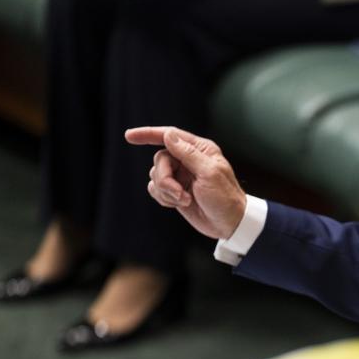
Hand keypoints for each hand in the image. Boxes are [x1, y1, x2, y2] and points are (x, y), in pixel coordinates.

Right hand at [125, 126, 246, 240]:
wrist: (229, 224)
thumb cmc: (226, 198)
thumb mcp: (209, 174)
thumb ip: (188, 154)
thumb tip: (168, 135)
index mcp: (200, 150)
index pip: (169, 136)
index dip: (148, 134)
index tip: (129, 136)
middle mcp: (188, 160)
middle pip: (159, 159)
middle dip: (164, 178)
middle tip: (179, 194)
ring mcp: (181, 176)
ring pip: (155, 175)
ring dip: (166, 191)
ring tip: (185, 200)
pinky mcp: (175, 191)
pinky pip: (155, 189)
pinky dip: (164, 198)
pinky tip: (180, 204)